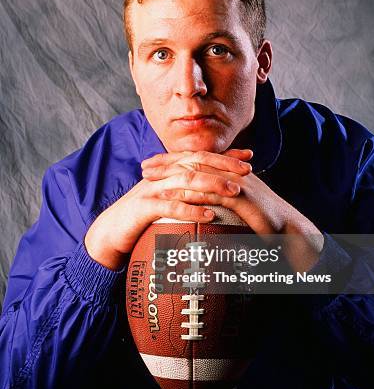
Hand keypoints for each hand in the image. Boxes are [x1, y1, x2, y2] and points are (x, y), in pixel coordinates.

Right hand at [84, 149, 251, 269]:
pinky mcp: (143, 207)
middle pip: (196, 163)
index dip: (225, 156)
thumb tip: (217, 194)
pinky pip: (170, 206)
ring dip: (212, 185)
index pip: (200, 156)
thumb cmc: (143, 218)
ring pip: (185, 181)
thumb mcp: (168, 201)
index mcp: (169, 171)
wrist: (109, 232)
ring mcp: (152, 189)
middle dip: (224, 165)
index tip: (249, 157)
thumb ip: (189, 192)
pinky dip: (191, 209)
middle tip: (247, 171)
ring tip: (235, 192)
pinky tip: (209, 215)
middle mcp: (161, 175)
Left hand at [142, 150, 323, 271]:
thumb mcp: (240, 205)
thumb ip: (222, 200)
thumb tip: (203, 205)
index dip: (173, 158)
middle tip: (144, 165)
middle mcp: (231, 171)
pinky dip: (191, 194)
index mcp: (229, 170)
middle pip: (193, 160)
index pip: (197, 158)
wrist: (289, 227)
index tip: (152, 162)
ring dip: (173, 175)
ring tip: (152, 179)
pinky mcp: (242, 197)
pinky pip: (212, 193)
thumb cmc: (263, 220)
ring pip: (199, 173)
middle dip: (167, 162)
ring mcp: (237, 182)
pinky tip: (173, 197)